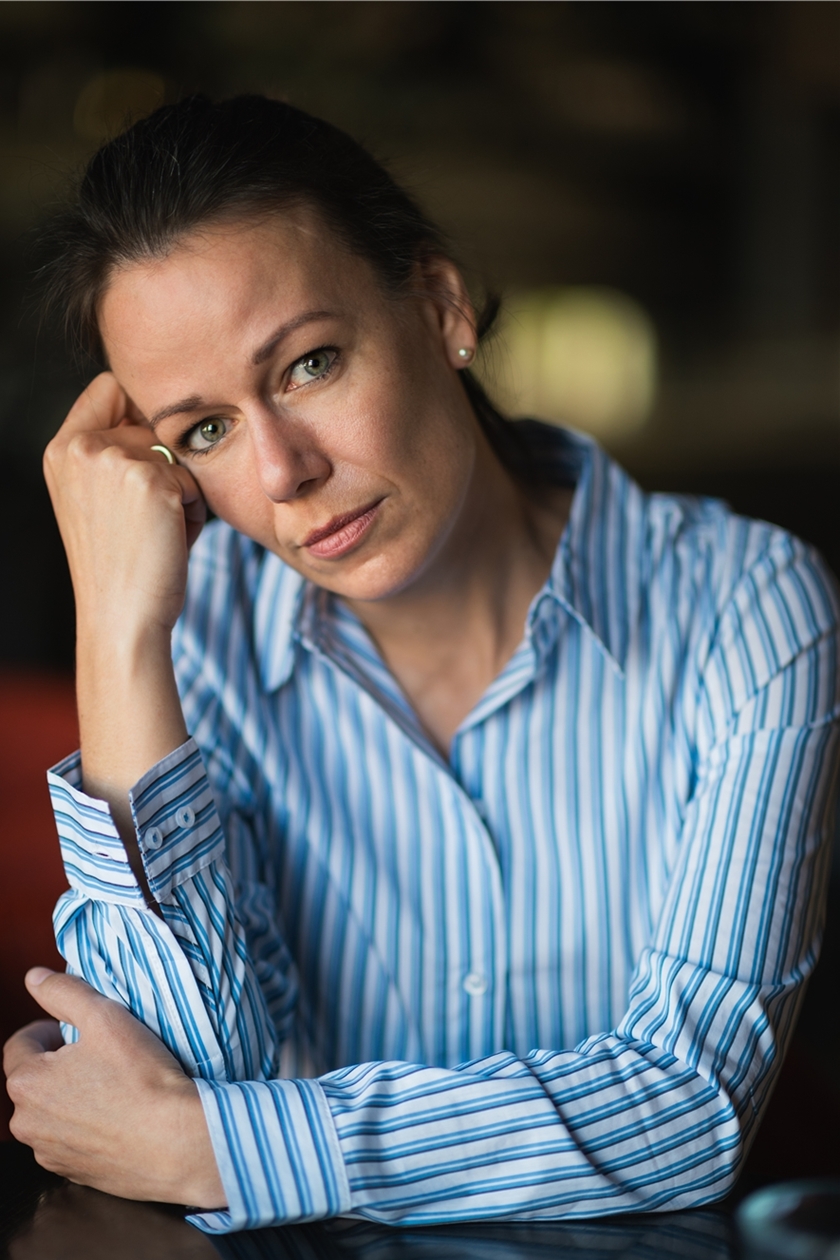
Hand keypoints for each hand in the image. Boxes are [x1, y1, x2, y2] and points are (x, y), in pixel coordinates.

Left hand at [3, 968, 225, 1210]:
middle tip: (101, 1054)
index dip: (48, 1028)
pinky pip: (70, 1139)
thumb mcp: (104, 1017)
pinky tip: (118, 1115)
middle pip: (35, 1079)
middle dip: (60, 1064)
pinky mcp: (72, 1174)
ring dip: (71, 1095)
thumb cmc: (141, 1078)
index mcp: (27, 1082)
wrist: (176, 1143)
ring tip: (112, 1086)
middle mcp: (27, 1123)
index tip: (77, 1029)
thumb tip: (34, 977)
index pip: (20, 1043)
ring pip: (52, 1110)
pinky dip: (86, 1125)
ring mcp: (49, 1153)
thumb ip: (63, 992)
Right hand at [43, 372, 204, 825]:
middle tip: (151, 516)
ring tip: (159, 532)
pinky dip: (195, 510)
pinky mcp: (151, 480)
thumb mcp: (100, 499)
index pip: (110, 388)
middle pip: (152, 422)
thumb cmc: (121, 566)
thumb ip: (115, 454)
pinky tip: (171, 540)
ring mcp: (114, 460)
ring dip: (182, 490)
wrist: (122, 619)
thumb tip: (164, 418)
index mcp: (61, 449)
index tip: (149, 458)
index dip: (139, 416)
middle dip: (165, 465)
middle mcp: (79, 447)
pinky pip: (194, 480)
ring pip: (176, 454)